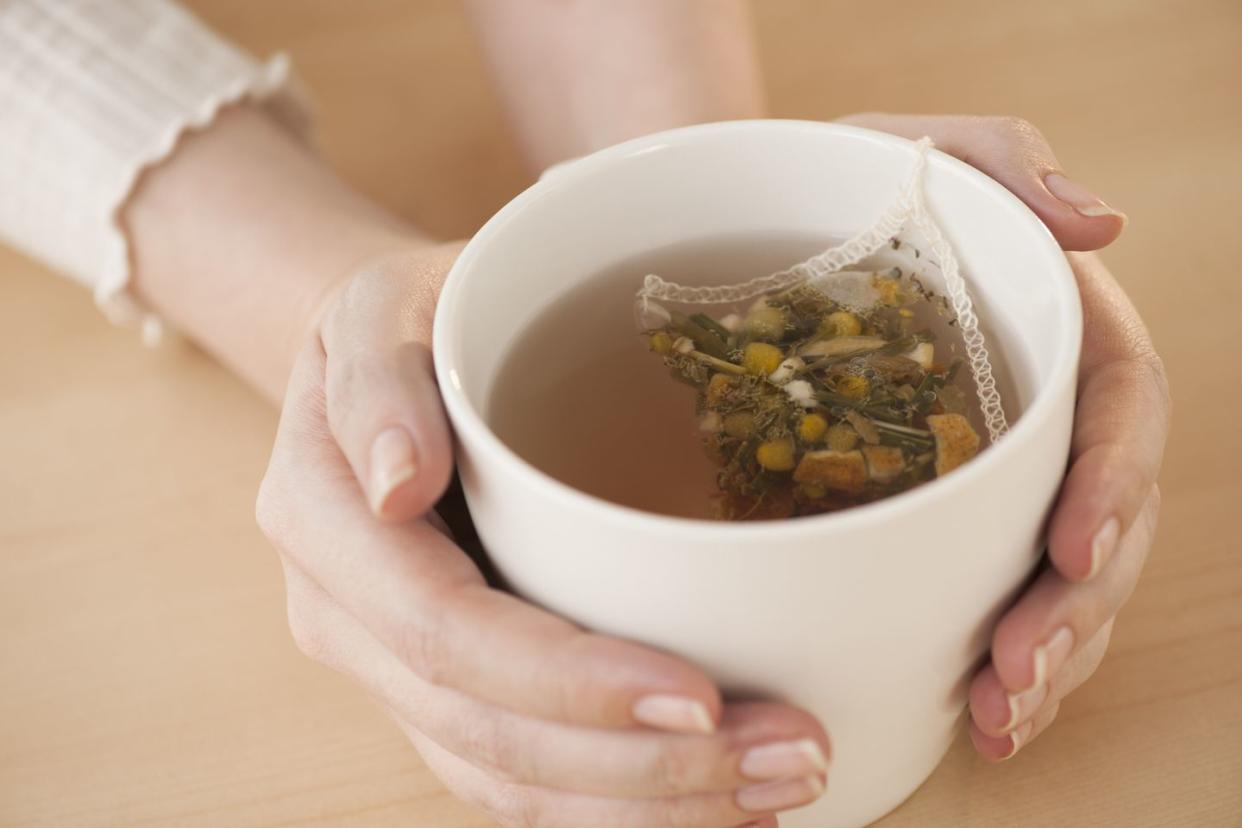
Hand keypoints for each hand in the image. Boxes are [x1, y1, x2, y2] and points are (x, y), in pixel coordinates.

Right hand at [257, 244, 828, 826]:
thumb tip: (396, 481)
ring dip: (645, 806)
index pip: (448, 633)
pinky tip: (714, 800)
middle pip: (490, 734)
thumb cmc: (401, 320)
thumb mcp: (378, 306)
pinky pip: (519, 777)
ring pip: (507, 781)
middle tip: (791, 756)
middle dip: (643, 768)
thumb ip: (375, 382)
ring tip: (780, 787)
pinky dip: (614, 808)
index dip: (570, 683)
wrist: (380, 361)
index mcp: (325, 524)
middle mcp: (348, 618)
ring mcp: (392, 666)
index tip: (701, 694)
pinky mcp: (443, 687)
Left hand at [841, 114, 1170, 759]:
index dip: (1113, 483)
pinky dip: (997, 660)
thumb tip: (1102, 223)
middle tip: (1015, 671)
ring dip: (1047, 658)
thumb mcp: (907, 151)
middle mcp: (1042, 409)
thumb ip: (1001, 164)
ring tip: (999, 716)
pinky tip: (978, 715)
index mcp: (1054, 325)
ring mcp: (999, 472)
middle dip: (1075, 606)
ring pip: (1064, 578)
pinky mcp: (944, 516)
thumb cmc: (837, 187)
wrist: (757, 237)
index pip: (1117, 408)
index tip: (1075, 550)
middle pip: (1105, 517)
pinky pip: (994, 595)